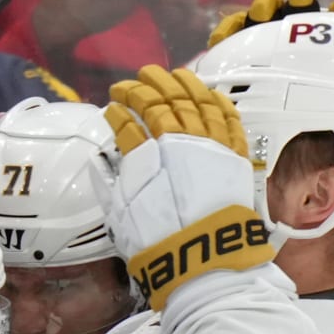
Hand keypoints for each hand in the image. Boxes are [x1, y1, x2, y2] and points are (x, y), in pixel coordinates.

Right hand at [103, 66, 271, 311]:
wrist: (203, 258)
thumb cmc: (157, 241)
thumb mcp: (121, 214)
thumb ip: (109, 184)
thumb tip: (98, 164)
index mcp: (146, 155)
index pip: (129, 122)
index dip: (119, 110)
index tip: (112, 106)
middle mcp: (178, 142)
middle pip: (162, 102)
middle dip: (146, 86)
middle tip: (136, 79)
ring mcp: (210, 144)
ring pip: (196, 101)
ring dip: (181, 84)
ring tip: (170, 75)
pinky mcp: (234, 154)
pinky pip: (227, 117)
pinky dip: (216, 101)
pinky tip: (208, 93)